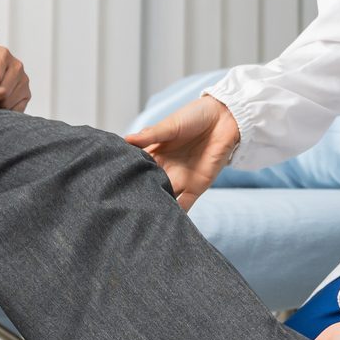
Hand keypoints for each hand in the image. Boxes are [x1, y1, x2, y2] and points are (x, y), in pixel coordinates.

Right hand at [125, 95, 239, 210]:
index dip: (127, 175)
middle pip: (148, 186)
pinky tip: (165, 223)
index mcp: (155, 153)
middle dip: (138, 196)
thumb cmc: (196, 116)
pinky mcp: (196, 187)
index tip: (114, 184)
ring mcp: (180, 179)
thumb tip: (126, 139)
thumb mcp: (170, 125)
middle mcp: (165, 169)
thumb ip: (150, 135)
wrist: (225, 118)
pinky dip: (176, 215)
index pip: (137, 168)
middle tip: (123, 206)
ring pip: (164, 198)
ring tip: (140, 218)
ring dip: (155, 208)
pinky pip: (185, 205)